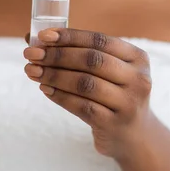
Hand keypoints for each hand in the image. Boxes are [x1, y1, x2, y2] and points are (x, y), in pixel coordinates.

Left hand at [23, 28, 152, 158]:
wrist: (133, 135)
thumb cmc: (112, 93)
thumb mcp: (107, 70)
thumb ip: (76, 51)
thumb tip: (32, 37)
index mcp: (137, 57)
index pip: (99, 40)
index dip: (70, 36)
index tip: (43, 36)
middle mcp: (138, 78)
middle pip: (92, 60)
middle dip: (57, 55)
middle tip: (31, 54)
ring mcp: (128, 103)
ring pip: (85, 83)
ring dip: (54, 75)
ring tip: (32, 71)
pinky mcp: (114, 124)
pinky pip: (81, 106)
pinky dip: (59, 95)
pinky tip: (44, 88)